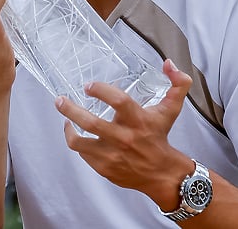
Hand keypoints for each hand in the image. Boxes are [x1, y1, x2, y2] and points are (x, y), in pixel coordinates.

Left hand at [54, 59, 193, 202]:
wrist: (161, 174)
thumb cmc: (161, 136)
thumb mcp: (171, 109)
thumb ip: (177, 84)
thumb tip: (169, 63)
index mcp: (139, 120)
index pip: (119, 101)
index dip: (101, 91)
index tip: (89, 86)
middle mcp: (124, 138)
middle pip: (91, 122)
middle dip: (70, 109)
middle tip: (60, 99)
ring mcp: (112, 154)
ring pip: (80, 142)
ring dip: (68, 127)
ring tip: (64, 115)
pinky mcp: (104, 167)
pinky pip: (83, 153)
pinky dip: (76, 141)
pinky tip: (74, 132)